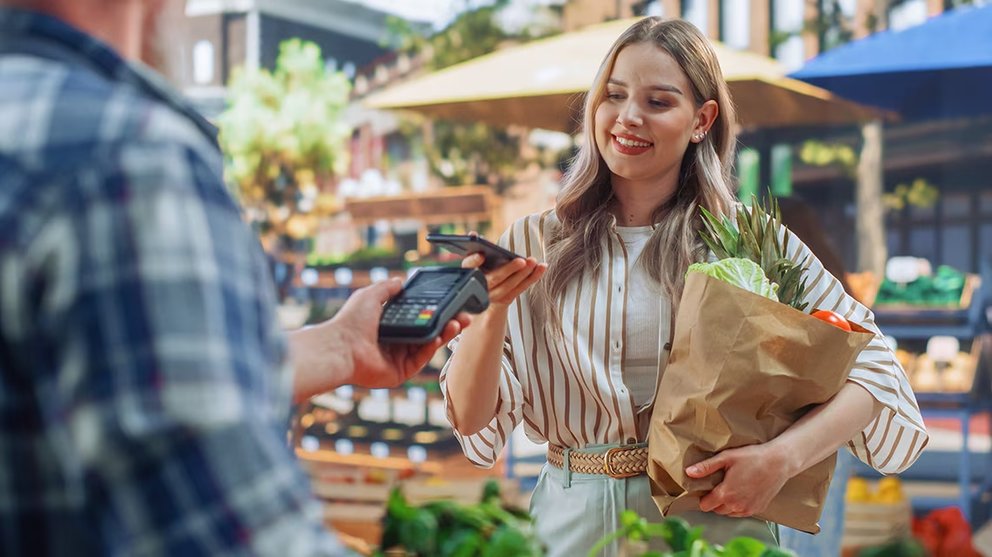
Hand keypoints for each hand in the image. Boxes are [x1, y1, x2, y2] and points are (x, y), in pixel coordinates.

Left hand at [333, 278, 470, 388]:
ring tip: (458, 323)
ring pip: (429, 345)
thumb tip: (401, 280)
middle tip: (465, 315)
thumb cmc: (351, 321)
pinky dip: (432, 347)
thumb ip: (388, 288)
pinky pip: (421, 359)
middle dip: (448, 323)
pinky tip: (439, 337)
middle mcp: (396, 341)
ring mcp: (400, 358)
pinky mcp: (401, 372)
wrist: (341, 347)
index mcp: (390, 325)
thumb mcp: (370, 295)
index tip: (451, 303)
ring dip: (445, 334)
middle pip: (429, 332)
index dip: (435, 311)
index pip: (419, 317)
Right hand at [462, 253, 546, 307]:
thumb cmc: (482, 267)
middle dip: (508, 270)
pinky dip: (532, 278)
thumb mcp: (477, 257)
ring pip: (508, 287)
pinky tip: (541, 268)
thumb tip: (473, 234)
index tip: (481, 255)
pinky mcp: (505, 300)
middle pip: (494, 279)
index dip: (474, 261)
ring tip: (534, 262)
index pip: (468, 267)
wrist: (485, 292)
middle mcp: (480, 286)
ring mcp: (492, 296)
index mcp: (469, 273)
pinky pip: (519, 289)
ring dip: (524, 274)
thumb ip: (476, 245)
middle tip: (521, 261)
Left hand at [686, 444, 790, 517]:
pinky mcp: (758, 509)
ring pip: (729, 513)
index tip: (706, 488)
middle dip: (715, 500)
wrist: (779, 462)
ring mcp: (748, 509)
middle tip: (719, 486)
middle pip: (717, 510)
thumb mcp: (726, 458)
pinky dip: (739, 506)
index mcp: (726, 494)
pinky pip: (742, 512)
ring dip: (727, 504)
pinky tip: (742, 492)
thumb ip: (706, 467)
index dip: (703, 497)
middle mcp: (737, 505)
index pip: (705, 506)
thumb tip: (689, 472)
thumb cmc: (753, 457)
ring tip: (731, 488)